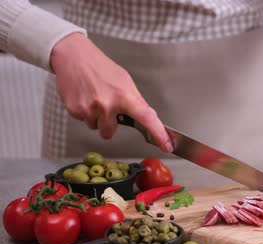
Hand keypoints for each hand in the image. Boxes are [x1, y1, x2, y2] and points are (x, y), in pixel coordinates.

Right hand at [50, 33, 172, 152]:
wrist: (73, 56)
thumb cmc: (100, 67)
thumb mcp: (124, 81)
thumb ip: (135, 101)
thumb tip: (149, 117)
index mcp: (125, 96)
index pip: (147, 118)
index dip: (159, 134)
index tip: (167, 146)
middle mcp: (108, 105)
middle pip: (110, 132)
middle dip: (108, 123)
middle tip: (105, 105)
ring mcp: (90, 109)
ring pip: (96, 127)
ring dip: (95, 118)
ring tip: (93, 97)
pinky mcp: (75, 110)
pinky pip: (83, 120)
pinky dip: (84, 112)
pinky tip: (84, 97)